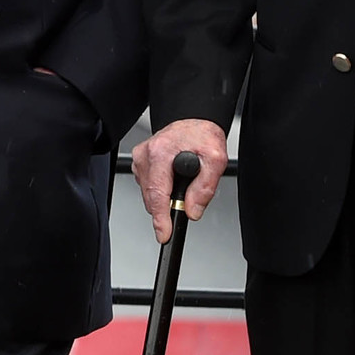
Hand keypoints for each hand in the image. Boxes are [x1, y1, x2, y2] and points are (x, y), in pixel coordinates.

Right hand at [132, 119, 230, 241]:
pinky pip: (147, 184)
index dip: (161, 218)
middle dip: (168, 205)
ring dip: (165, 196)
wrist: (194, 121)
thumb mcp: (215, 159)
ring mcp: (140, 158)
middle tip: (188, 198)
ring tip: (182, 181)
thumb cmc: (202, 135)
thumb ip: (205, 188)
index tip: (163, 234)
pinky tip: (172, 177)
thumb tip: (192, 211)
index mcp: (161, 153)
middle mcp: (145, 155)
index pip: (157, 193)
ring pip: (149, 193)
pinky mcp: (139, 161)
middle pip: (152, 197)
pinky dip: (160, 187)